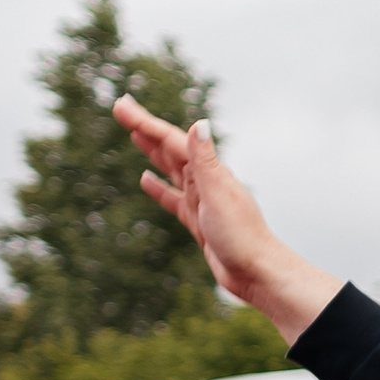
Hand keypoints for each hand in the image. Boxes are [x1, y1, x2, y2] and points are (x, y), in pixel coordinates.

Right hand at [114, 98, 341, 344]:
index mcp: (209, 173)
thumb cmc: (242, 236)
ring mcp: (202, 201)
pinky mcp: (199, 222)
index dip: (145, 122)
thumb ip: (205, 162)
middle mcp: (206, 182)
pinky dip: (159, 188)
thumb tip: (199, 124)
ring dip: (153, 151)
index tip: (122, 106)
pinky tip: (145, 179)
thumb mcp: (219, 195)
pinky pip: (174, 199)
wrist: (258, 273)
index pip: (172, 141)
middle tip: (122, 109)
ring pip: (172, 170)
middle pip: (170, 149)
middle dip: (146, 129)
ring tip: (134, 134)